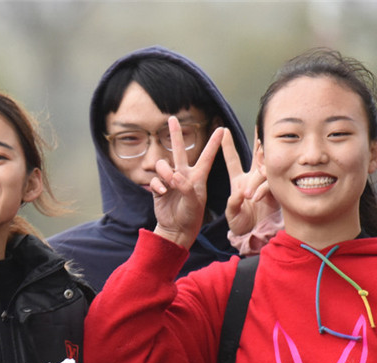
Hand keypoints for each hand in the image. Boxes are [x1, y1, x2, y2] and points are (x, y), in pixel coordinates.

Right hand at [151, 116, 224, 248]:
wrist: (175, 230)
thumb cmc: (190, 217)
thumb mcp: (194, 203)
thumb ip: (185, 188)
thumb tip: (174, 176)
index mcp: (198, 177)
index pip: (207, 156)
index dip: (214, 143)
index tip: (221, 129)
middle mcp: (184, 175)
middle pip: (180, 151)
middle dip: (175, 134)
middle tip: (172, 119)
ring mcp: (170, 181)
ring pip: (163, 165)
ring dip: (164, 171)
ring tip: (169, 182)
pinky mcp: (159, 188)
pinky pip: (154, 180)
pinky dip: (157, 185)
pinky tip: (162, 193)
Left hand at [224, 133, 278, 235]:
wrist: (254, 235)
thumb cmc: (241, 224)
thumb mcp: (231, 213)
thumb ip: (232, 203)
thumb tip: (240, 193)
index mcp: (238, 180)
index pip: (233, 159)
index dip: (228, 145)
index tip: (224, 130)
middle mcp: (252, 179)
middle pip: (256, 156)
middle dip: (259, 143)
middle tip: (259, 133)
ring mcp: (265, 183)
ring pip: (262, 171)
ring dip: (254, 181)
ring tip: (247, 196)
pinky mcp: (275, 191)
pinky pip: (269, 184)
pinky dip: (261, 190)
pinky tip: (255, 197)